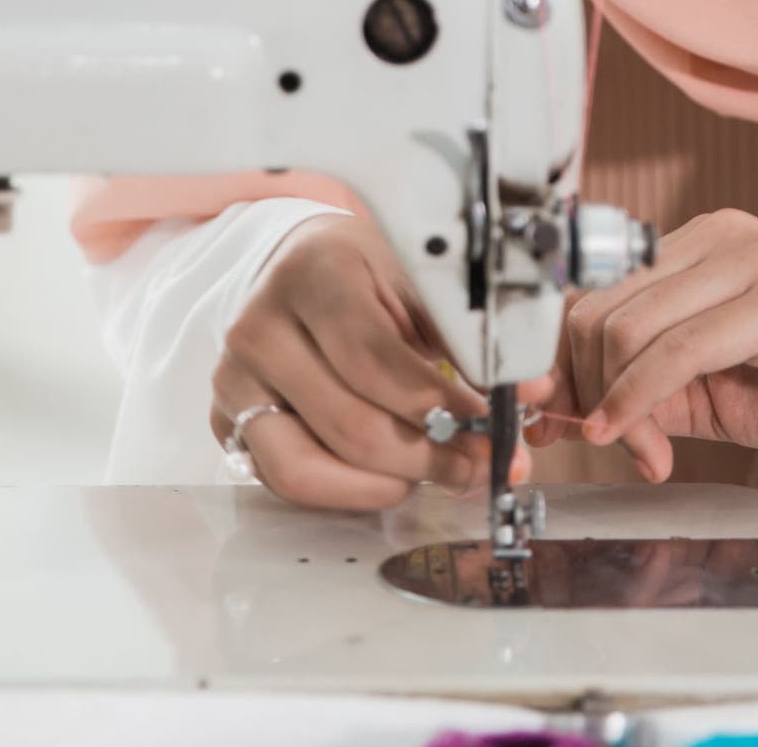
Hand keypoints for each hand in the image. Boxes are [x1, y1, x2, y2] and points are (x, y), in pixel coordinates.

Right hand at [211, 214, 546, 509]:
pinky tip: (391, 476)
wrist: (297, 266)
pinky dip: (346, 491)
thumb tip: (531, 395)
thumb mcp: (416, 283)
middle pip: (349, 424)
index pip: (376, 362)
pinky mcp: (225, 421)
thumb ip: (469, 339)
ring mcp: (234, 379)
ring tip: (437, 474)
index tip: (492, 428)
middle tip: (479, 465)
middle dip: (428, 457)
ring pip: (305, 467)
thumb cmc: (365, 273)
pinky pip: (283, 480)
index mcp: (313, 275)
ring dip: (385, 484)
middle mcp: (259, 327)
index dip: (441, 406)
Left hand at [534, 209, 757, 480]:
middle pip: (594, 310)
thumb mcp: (714, 389)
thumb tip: (564, 413)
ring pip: (626, 327)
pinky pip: (676, 349)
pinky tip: (639, 442)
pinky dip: (639, 399)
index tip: (557, 420)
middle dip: (583, 390)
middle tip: (608, 446)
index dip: (560, 364)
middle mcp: (715, 237)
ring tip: (647, 453)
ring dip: (616, 407)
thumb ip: (646, 391)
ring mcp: (748, 260)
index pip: (589, 296)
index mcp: (696, 246)